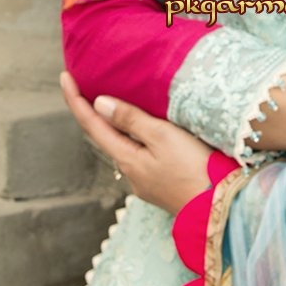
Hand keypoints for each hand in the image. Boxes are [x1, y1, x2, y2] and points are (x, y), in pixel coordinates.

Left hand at [58, 72, 214, 214]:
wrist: (221, 209)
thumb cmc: (196, 170)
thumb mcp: (163, 137)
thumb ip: (131, 120)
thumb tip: (99, 103)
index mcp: (126, 158)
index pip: (92, 125)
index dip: (76, 100)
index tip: (64, 76)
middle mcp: (131, 172)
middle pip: (105, 136)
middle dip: (94, 113)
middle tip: (86, 85)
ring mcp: (146, 182)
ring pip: (125, 146)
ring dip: (117, 126)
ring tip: (116, 104)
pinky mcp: (162, 186)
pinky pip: (141, 155)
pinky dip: (136, 138)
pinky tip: (147, 131)